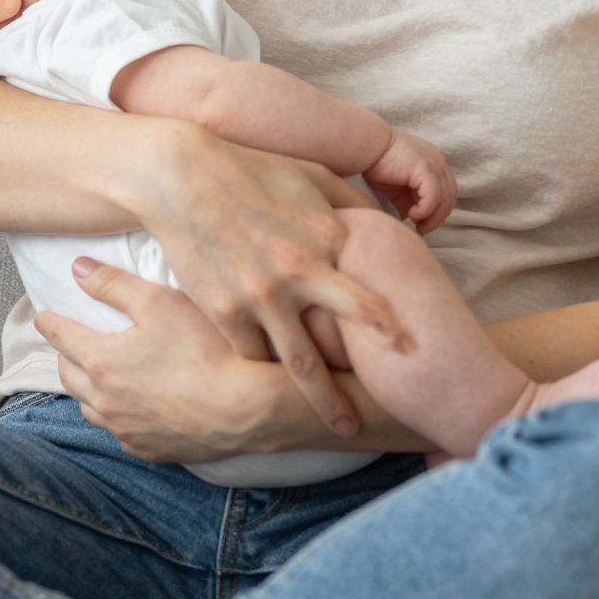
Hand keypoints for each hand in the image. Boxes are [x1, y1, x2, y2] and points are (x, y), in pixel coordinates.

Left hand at [35, 258, 279, 463]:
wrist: (244, 409)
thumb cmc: (205, 348)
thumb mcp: (160, 301)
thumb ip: (114, 283)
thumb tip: (77, 269)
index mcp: (101, 360)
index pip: (61, 336)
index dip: (50, 322)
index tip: (43, 315)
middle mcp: (104, 400)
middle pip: (68, 375)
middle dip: (65, 355)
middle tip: (70, 343)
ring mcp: (125, 429)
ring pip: (89, 409)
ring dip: (87, 389)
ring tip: (96, 376)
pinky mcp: (147, 449)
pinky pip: (118, 431)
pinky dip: (116, 416)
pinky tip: (131, 407)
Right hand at [139, 126, 416, 437]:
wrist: (182, 179)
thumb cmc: (252, 171)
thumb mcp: (311, 175)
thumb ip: (350, 204)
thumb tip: (387, 222)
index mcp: (328, 238)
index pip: (372, 298)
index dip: (394, 331)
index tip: (417, 356)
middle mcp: (300, 272)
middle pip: (343, 343)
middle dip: (368, 381)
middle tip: (384, 412)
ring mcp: (261, 296)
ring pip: (299, 366)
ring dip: (322, 401)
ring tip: (342, 427)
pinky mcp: (224, 311)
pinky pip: (252, 357)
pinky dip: (267, 374)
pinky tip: (279, 392)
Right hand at [361, 129, 455, 233]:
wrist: (365, 145)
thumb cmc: (376, 163)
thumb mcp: (396, 187)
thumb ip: (406, 201)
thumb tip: (410, 217)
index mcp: (433, 164)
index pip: (447, 192)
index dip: (438, 211)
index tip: (423, 224)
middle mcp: (438, 162)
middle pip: (450, 196)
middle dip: (438, 217)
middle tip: (422, 229)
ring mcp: (434, 163)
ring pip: (445, 198)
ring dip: (433, 217)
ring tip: (418, 225)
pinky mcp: (425, 168)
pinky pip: (434, 196)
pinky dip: (426, 210)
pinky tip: (412, 215)